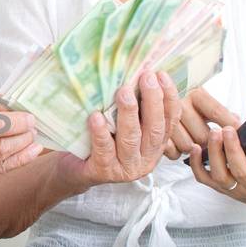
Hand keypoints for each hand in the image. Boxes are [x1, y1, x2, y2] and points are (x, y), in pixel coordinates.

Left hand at [56, 71, 179, 191]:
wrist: (75, 170)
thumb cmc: (102, 142)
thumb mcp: (123, 126)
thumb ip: (136, 110)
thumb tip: (141, 74)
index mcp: (155, 147)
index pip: (169, 121)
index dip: (168, 97)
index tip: (162, 75)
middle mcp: (145, 160)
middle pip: (155, 129)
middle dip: (152, 101)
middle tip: (146, 77)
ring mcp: (125, 169)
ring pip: (131, 139)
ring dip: (128, 114)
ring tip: (124, 92)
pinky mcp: (103, 172)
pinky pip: (104, 151)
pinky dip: (101, 132)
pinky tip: (96, 116)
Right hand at [163, 85, 239, 159]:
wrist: (159, 98)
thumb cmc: (189, 104)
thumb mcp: (206, 102)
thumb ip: (222, 113)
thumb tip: (238, 125)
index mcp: (195, 95)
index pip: (217, 112)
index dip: (230, 125)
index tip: (240, 133)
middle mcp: (179, 105)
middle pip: (204, 136)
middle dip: (209, 142)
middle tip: (210, 140)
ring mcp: (165, 120)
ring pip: (189, 147)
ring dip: (193, 148)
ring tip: (192, 140)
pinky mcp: (155, 134)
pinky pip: (174, 153)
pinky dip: (179, 152)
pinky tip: (179, 144)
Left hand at [187, 120, 245, 206]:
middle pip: (241, 170)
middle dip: (234, 150)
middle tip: (228, 128)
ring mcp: (234, 189)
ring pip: (220, 175)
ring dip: (214, 154)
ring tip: (214, 132)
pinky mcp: (218, 188)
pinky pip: (203, 178)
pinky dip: (196, 164)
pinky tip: (195, 147)